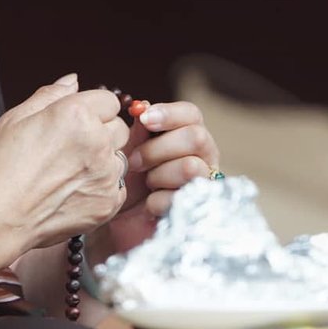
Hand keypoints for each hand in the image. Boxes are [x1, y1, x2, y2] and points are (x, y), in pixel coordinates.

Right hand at [0, 75, 130, 251]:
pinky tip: (74, 193)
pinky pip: (118, 187)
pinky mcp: (109, 203)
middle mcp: (98, 141)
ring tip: (69, 174)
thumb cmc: (1, 168)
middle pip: (119, 128)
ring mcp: (106, 174)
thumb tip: (73, 81)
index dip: (93, 111)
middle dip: (101, 134)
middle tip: (70, 151)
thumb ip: (50, 95)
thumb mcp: (16, 119)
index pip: (109, 101)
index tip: (77, 124)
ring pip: (120, 158)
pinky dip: (102, 189)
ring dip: (103, 162)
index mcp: (77, 114)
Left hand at [105, 100, 220, 253]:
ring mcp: (205, 183)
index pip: (192, 114)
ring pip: (191, 167)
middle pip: (196, 137)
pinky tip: (147, 205)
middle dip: (158, 149)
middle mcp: (204, 157)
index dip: (169, 114)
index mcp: (189, 135)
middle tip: (134, 162)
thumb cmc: (130, 180)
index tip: (144, 120)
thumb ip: (139, 129)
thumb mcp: (130, 149)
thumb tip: (142, 106)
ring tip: (144, 184)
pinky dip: (155, 201)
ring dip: (158, 175)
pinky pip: (179, 198)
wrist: (122, 222)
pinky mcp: (198, 209)